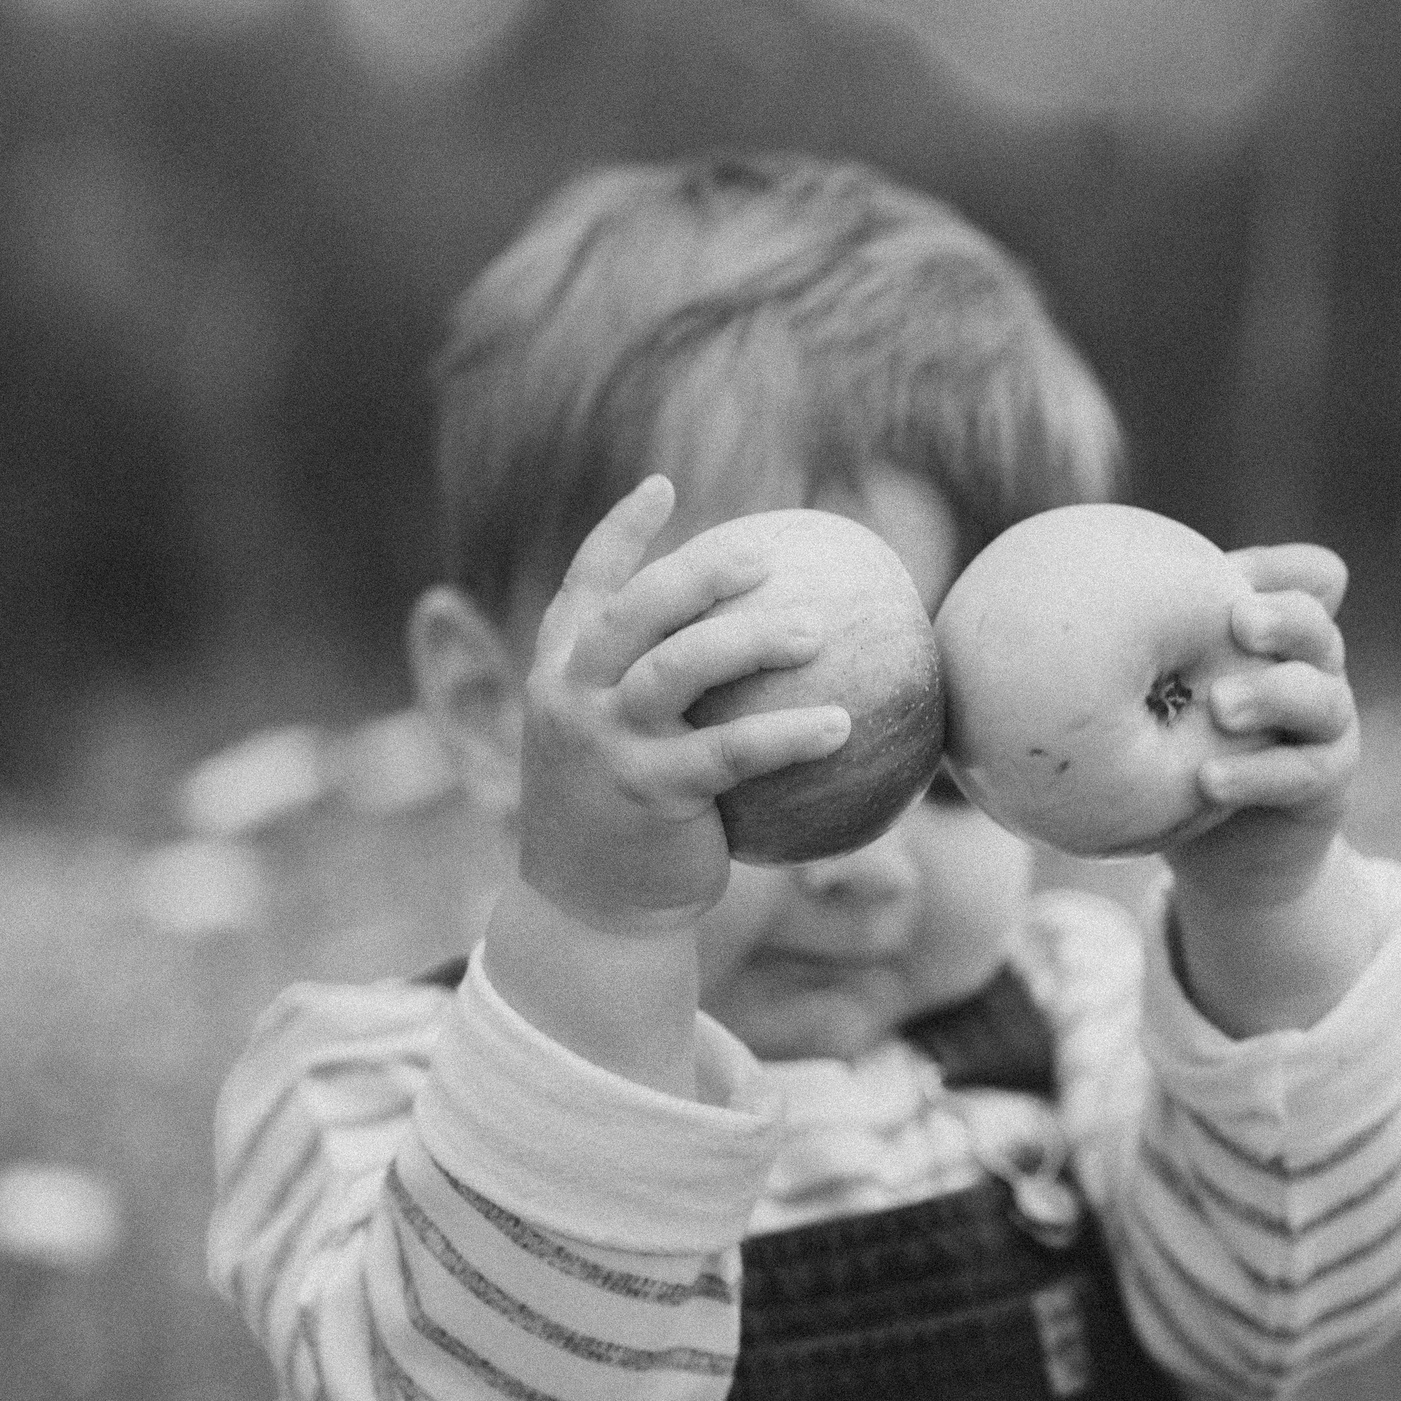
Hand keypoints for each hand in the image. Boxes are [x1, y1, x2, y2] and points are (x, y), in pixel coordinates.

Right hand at [518, 476, 851, 937]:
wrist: (585, 913)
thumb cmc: (618, 819)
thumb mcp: (610, 745)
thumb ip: (652, 693)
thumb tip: (753, 639)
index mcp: (558, 674)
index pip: (583, 586)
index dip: (619, 532)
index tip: (662, 487)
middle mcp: (573, 699)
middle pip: (635, 611)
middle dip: (697, 572)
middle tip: (763, 557)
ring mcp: (606, 745)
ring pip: (680, 668)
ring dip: (751, 641)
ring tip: (818, 629)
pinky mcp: (650, 793)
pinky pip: (732, 752)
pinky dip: (789, 733)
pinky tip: (843, 724)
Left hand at [1165, 543, 1357, 909]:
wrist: (1224, 850)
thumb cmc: (1182, 752)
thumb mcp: (1165, 694)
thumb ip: (1147, 647)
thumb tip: (1066, 584)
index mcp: (1280, 637)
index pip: (1306, 580)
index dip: (1277, 569)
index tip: (1229, 567)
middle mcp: (1314, 671)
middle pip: (1318, 628)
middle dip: (1283, 619)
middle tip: (1240, 621)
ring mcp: (1328, 729)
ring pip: (1321, 698)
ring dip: (1271, 695)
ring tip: (1219, 705)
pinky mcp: (1328, 786)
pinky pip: (1304, 774)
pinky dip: (1257, 775)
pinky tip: (1208, 779)